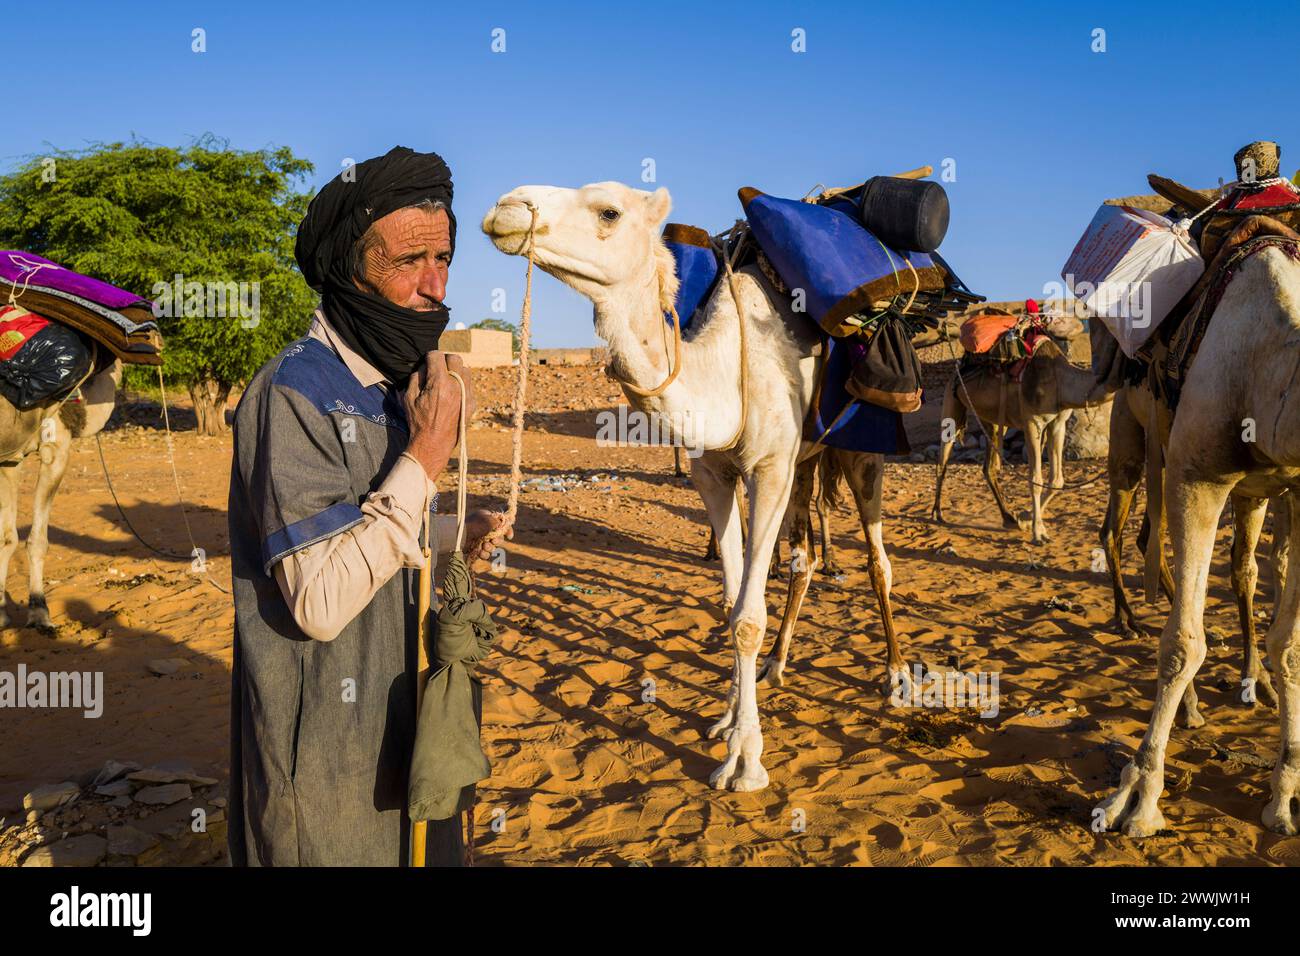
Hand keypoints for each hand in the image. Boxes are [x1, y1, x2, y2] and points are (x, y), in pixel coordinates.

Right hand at [403, 352, 474, 480]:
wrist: (434, 443)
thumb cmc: (418, 421)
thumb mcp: (408, 397)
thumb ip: (416, 377)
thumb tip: (424, 366)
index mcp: (439, 383)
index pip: (436, 356)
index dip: (429, 357)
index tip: (426, 362)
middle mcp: (456, 386)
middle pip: (454, 358)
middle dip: (444, 360)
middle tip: (437, 368)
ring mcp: (466, 394)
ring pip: (465, 369)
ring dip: (455, 370)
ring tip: (446, 379)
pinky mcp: (472, 403)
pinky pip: (469, 384)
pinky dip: (461, 383)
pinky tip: (452, 392)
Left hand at [462, 509, 512, 565]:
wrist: (460, 536)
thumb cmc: (475, 525)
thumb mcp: (489, 520)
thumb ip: (500, 522)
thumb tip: (507, 523)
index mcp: (488, 520)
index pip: (501, 525)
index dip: (507, 531)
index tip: (509, 536)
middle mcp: (485, 529)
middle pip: (498, 538)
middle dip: (497, 541)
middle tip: (493, 540)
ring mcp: (480, 540)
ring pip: (492, 547)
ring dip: (490, 548)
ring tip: (484, 546)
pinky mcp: (476, 549)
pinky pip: (485, 554)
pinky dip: (484, 554)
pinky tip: (480, 552)